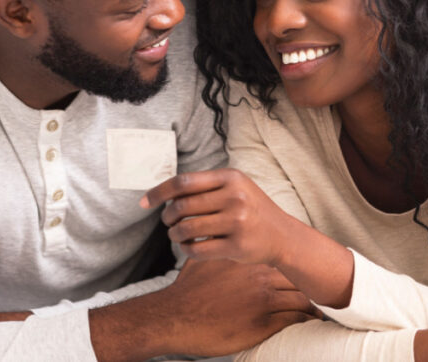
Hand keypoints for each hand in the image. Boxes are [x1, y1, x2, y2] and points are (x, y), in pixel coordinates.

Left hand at [140, 168, 298, 266]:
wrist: (282, 235)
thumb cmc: (251, 209)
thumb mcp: (235, 188)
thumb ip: (204, 187)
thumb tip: (164, 194)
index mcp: (231, 178)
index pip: (183, 182)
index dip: (159, 192)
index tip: (144, 202)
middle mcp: (235, 197)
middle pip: (181, 207)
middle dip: (167, 217)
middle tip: (167, 223)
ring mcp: (237, 222)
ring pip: (187, 230)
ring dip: (174, 235)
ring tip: (177, 235)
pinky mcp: (237, 246)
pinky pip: (197, 250)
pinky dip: (186, 250)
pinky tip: (188, 247)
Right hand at [164, 259, 319, 355]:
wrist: (175, 317)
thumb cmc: (187, 292)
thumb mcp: (203, 262)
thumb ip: (216, 250)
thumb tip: (214, 239)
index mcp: (248, 262)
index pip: (283, 260)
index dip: (298, 266)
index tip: (309, 269)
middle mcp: (259, 277)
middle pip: (298, 278)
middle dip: (313, 284)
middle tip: (331, 289)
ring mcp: (263, 300)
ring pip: (302, 299)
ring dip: (316, 306)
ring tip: (329, 311)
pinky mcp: (263, 323)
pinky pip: (295, 320)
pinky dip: (307, 321)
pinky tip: (315, 323)